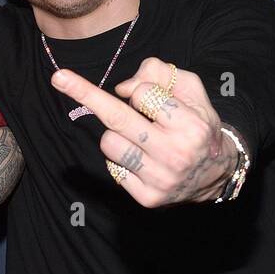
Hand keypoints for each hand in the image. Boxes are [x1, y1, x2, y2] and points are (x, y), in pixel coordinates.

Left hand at [50, 56, 237, 204]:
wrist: (216, 174)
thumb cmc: (198, 124)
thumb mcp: (191, 91)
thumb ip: (159, 75)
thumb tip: (122, 88)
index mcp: (190, 125)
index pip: (143, 94)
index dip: (140, 91)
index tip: (142, 96)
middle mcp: (175, 153)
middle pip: (117, 118)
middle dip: (85, 94)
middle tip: (58, 78)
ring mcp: (160, 179)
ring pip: (109, 143)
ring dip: (116, 133)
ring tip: (139, 137)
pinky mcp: (147, 198)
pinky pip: (113, 167)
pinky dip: (120, 158)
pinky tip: (141, 159)